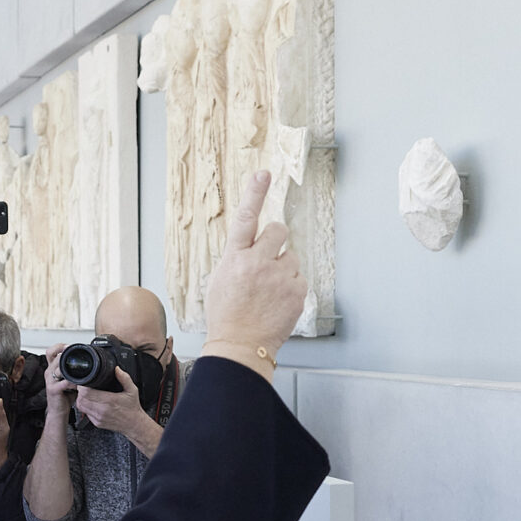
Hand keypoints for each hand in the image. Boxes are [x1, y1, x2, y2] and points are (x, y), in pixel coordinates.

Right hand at [41, 343, 76, 413]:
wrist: (58, 412)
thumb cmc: (64, 396)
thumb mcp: (68, 380)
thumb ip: (72, 370)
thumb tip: (86, 362)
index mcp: (52, 368)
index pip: (50, 351)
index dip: (60, 346)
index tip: (70, 347)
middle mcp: (49, 372)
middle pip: (56, 356)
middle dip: (68, 356)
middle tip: (79, 359)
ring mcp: (50, 381)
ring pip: (60, 368)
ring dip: (72, 370)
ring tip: (81, 373)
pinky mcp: (53, 389)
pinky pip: (65, 382)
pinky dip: (74, 382)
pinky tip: (79, 384)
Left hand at [74, 366, 152, 442]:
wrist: (134, 424)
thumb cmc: (132, 407)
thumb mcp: (132, 390)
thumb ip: (124, 378)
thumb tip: (116, 369)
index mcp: (110, 401)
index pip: (87, 393)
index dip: (83, 386)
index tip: (85, 382)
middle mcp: (102, 410)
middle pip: (81, 399)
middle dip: (81, 392)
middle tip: (85, 387)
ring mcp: (98, 418)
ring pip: (81, 406)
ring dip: (81, 399)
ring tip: (87, 394)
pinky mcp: (97, 423)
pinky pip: (85, 413)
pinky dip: (85, 406)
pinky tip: (91, 403)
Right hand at [201, 170, 305, 356]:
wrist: (240, 346)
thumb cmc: (227, 314)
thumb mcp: (221, 279)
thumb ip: (238, 257)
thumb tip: (253, 245)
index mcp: (234, 258)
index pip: (245, 218)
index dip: (254, 193)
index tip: (263, 174)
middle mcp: (257, 263)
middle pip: (278, 230)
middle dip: (276, 240)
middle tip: (267, 260)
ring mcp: (279, 277)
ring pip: (291, 256)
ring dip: (283, 268)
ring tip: (268, 291)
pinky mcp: (296, 291)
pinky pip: (299, 277)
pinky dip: (291, 287)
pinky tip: (277, 302)